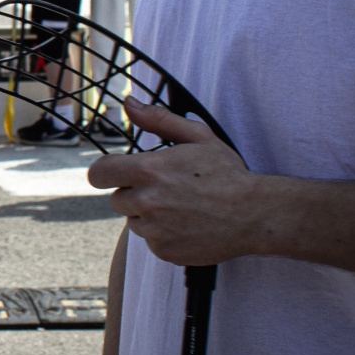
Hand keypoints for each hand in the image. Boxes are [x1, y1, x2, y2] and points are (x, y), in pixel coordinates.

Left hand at [87, 100, 265, 265]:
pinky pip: (150, 241)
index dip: (106, 173)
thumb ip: (159, 119)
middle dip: (134, 193)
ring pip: (133, 221)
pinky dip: (163, 235)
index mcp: (149, 171)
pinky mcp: (164, 250)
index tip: (117, 173)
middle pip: (117, 199)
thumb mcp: (198, 137)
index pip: (98, 174)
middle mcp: (147, 202)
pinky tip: (187, 225)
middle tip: (165, 190)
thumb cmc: (227, 174)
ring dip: (148, 215)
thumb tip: (129, 104)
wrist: (256, 215)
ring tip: (180, 208)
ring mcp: (155, 230)